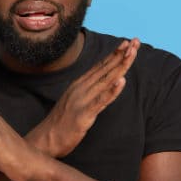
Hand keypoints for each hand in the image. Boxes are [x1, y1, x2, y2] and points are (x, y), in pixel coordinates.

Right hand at [30, 38, 139, 156]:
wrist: (45, 139)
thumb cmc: (61, 123)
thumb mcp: (75, 101)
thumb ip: (88, 91)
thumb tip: (103, 85)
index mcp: (79, 85)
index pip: (101, 66)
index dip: (116, 54)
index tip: (128, 43)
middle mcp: (81, 88)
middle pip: (105, 69)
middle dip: (122, 55)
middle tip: (136, 41)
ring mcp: (82, 100)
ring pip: (105, 80)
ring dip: (120, 67)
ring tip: (132, 54)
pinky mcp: (83, 114)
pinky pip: (100, 101)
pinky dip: (111, 91)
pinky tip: (121, 81)